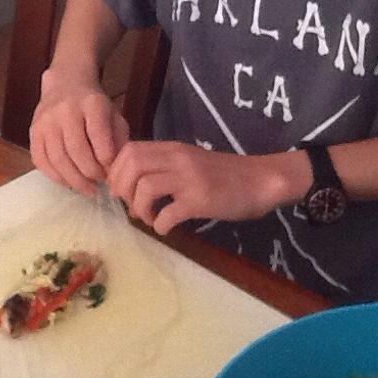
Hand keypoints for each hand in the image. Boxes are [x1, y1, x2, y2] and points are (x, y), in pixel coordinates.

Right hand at [30, 68, 128, 195]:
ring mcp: (46, 121)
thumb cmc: (94, 107)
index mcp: (91, 103)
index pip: (98, 134)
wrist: (65, 85)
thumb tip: (115, 169)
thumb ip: (118, 140)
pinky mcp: (33, 132)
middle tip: (100, 182)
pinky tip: (69, 182)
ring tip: (88, 189)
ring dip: (74, 180)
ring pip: (57, 159)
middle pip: (76, 150)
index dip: (106, 158)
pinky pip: (41, 161)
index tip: (112, 169)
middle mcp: (65, 110)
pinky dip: (56, 177)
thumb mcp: (113, 115)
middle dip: (91, 173)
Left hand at [107, 142, 310, 234]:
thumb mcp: (188, 161)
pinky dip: (160, 225)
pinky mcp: (201, 200)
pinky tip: (166, 229)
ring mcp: (189, 179)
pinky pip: (168, 213)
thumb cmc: (223, 175)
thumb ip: (163, 165)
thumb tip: (130, 184)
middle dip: (122, 189)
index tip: (120, 190)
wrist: (260, 181)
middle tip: (131, 206)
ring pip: (145, 188)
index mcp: (172, 149)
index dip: (116, 171)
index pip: (130, 150)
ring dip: (140, 209)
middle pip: (132, 166)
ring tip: (149, 218)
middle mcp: (178, 159)